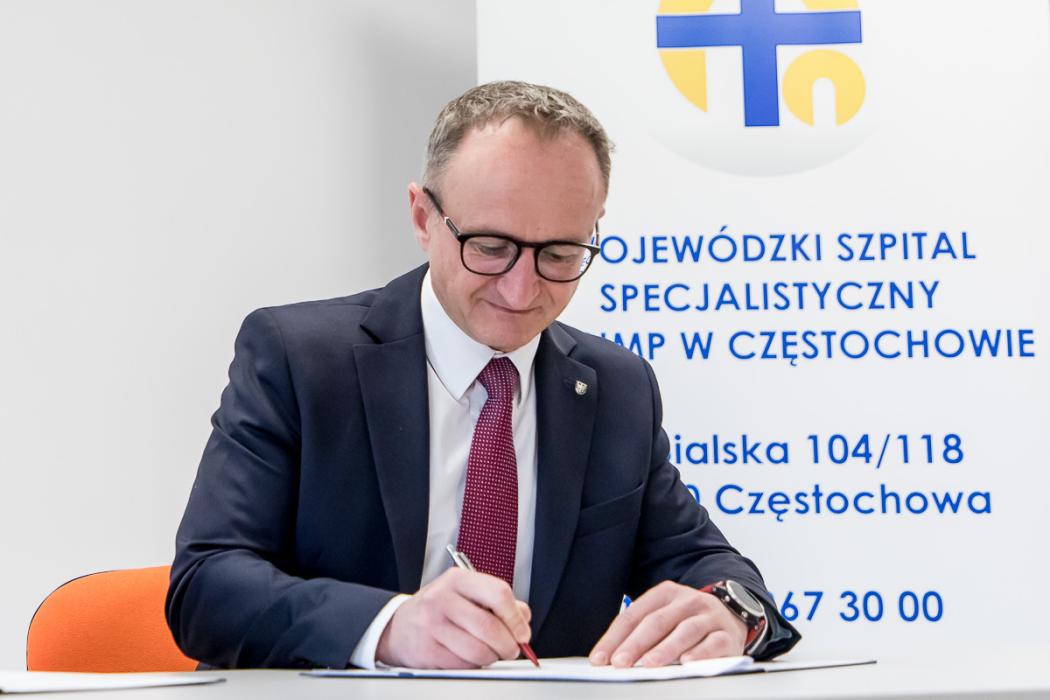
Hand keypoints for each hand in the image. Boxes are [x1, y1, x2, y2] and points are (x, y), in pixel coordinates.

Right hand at [375, 567, 531, 668]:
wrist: (399, 626)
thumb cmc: (440, 609)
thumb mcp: (466, 593)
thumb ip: (498, 601)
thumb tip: (523, 619)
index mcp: (458, 579)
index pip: (498, 593)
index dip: (516, 617)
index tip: (522, 632)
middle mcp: (442, 599)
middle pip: (489, 627)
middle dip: (508, 644)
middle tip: (512, 649)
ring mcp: (432, 625)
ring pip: (478, 650)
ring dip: (492, 657)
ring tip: (490, 652)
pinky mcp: (427, 651)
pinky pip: (463, 665)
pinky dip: (474, 665)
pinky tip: (469, 656)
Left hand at [588, 580, 746, 667]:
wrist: (732, 614)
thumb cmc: (688, 620)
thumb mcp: (665, 616)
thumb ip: (642, 631)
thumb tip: (613, 656)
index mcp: (665, 593)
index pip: (634, 615)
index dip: (615, 637)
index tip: (600, 658)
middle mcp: (687, 601)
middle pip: (657, 622)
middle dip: (635, 644)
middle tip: (620, 663)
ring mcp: (708, 616)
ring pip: (684, 631)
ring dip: (665, 649)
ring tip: (649, 664)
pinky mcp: (726, 634)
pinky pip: (713, 643)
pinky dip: (700, 653)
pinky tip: (687, 663)